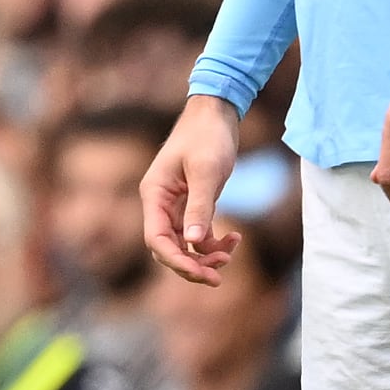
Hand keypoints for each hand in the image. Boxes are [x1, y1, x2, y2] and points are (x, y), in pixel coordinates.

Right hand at [142, 97, 246, 284]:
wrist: (217, 112)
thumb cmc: (208, 136)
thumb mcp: (206, 172)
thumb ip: (199, 208)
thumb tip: (191, 242)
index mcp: (154, 194)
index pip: (156, 239)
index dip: (177, 261)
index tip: (203, 273)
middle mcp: (160, 203)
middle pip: (167, 248)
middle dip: (192, 264)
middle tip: (219, 277)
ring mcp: (175, 204)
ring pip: (183, 244)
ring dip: (205, 255)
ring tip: (231, 252)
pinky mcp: (191, 203)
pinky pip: (197, 233)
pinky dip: (214, 241)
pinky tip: (235, 238)